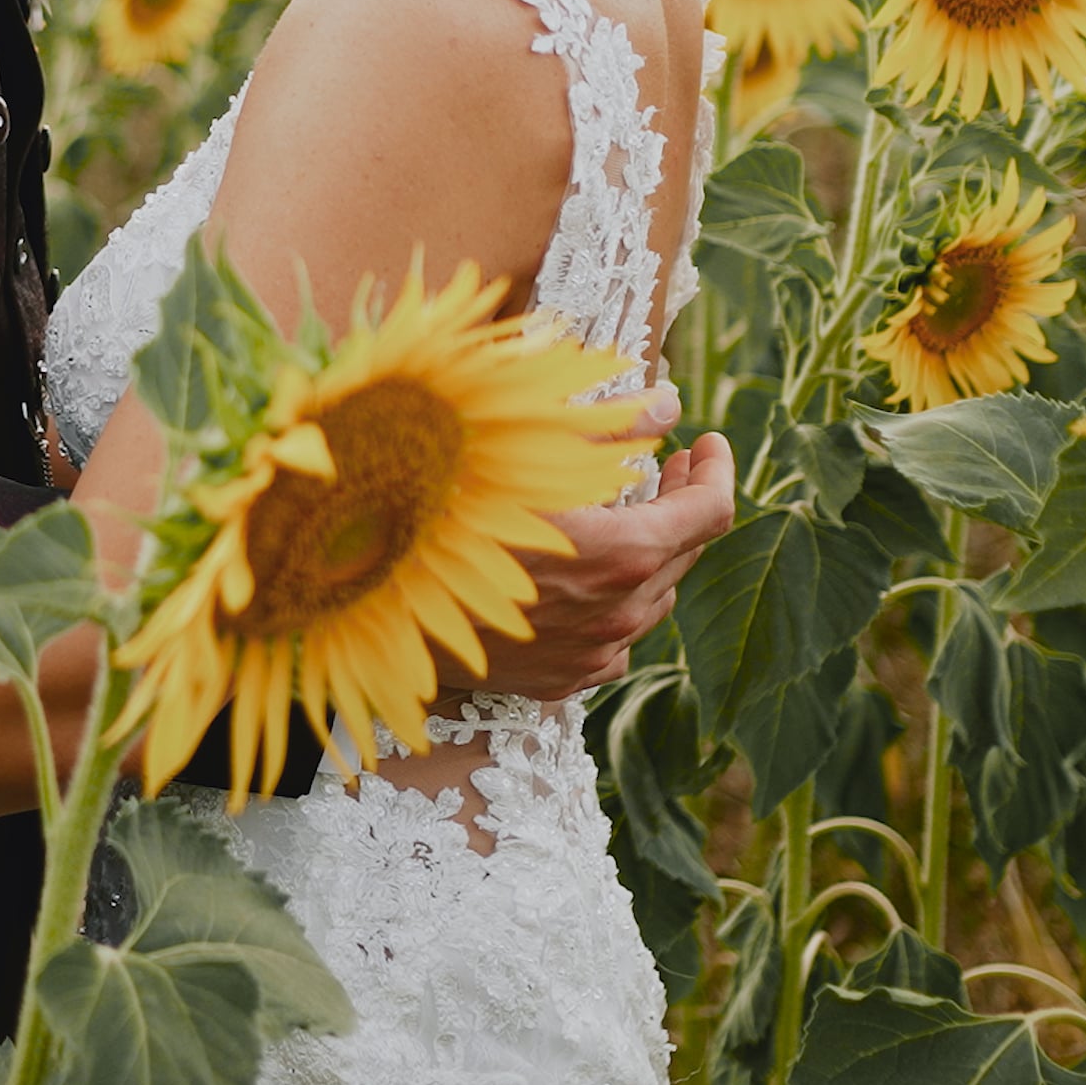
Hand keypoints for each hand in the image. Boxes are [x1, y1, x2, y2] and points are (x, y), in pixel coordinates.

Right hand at [449, 427, 735, 700]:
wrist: (370, 596)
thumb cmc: (445, 509)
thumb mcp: (529, 452)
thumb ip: (610, 431)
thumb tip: (667, 404)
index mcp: (626, 553)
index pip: (710, 512)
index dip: (715, 469)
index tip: (707, 442)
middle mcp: (620, 613)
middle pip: (683, 554)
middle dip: (679, 503)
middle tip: (666, 463)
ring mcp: (591, 654)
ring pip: (649, 600)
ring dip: (646, 555)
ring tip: (621, 514)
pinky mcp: (560, 680)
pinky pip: (610, 641)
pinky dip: (610, 603)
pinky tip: (581, 578)